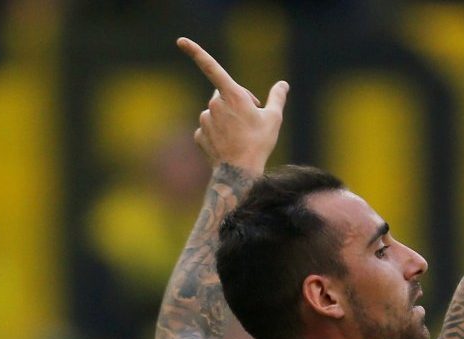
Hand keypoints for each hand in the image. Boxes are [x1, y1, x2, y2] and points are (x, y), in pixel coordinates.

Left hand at [177, 37, 288, 176]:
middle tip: (251, 120)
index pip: (212, 68)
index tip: (181, 41)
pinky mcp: (200, 135)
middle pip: (223, 93)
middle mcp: (215, 104)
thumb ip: (277, 97)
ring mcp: (205, 120)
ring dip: (227, 118)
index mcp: (232, 95)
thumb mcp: (274, 118)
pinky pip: (210, 128)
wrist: (240, 172)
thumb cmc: (259, 143)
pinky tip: (229, 144)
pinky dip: (218, 133)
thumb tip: (283, 84)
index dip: (196, 52)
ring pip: (216, 112)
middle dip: (235, 101)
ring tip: (241, 136)